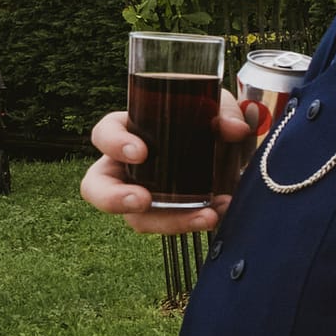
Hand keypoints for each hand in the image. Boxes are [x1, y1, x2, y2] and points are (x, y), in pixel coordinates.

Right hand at [80, 93, 257, 234]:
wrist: (238, 153)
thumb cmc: (213, 123)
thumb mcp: (220, 110)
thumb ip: (227, 114)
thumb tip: (234, 129)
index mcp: (130, 131)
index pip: (104, 134)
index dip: (114, 144)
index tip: (140, 153)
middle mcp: (128, 167)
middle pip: (97, 187)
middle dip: (112, 198)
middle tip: (142, 200)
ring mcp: (145, 194)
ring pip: (136, 218)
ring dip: (168, 221)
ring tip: (205, 217)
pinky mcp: (168, 214)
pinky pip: (171, 225)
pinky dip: (194, 222)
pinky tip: (219, 213)